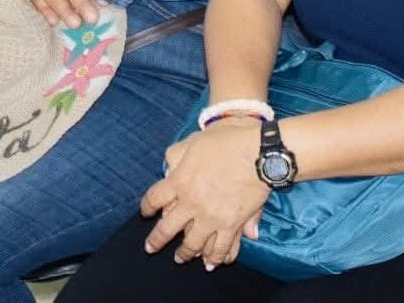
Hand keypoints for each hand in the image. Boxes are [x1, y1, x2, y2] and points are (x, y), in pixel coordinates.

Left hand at [142, 119, 267, 269]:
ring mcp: (211, 218)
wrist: (258, 153)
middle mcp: (191, 204)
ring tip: (181, 258)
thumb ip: (177, 153)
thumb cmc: (226, 142)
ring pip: (193, 244)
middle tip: (151, 248)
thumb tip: (168, 168)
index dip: (147, 207)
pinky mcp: (232, 225)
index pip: (154, 199)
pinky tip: (212, 263)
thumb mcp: (194, 140)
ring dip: (185, 253)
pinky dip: (216, 258)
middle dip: (157, 240)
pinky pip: (221, 248)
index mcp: (179, 182)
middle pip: (167, 229)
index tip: (145, 212)